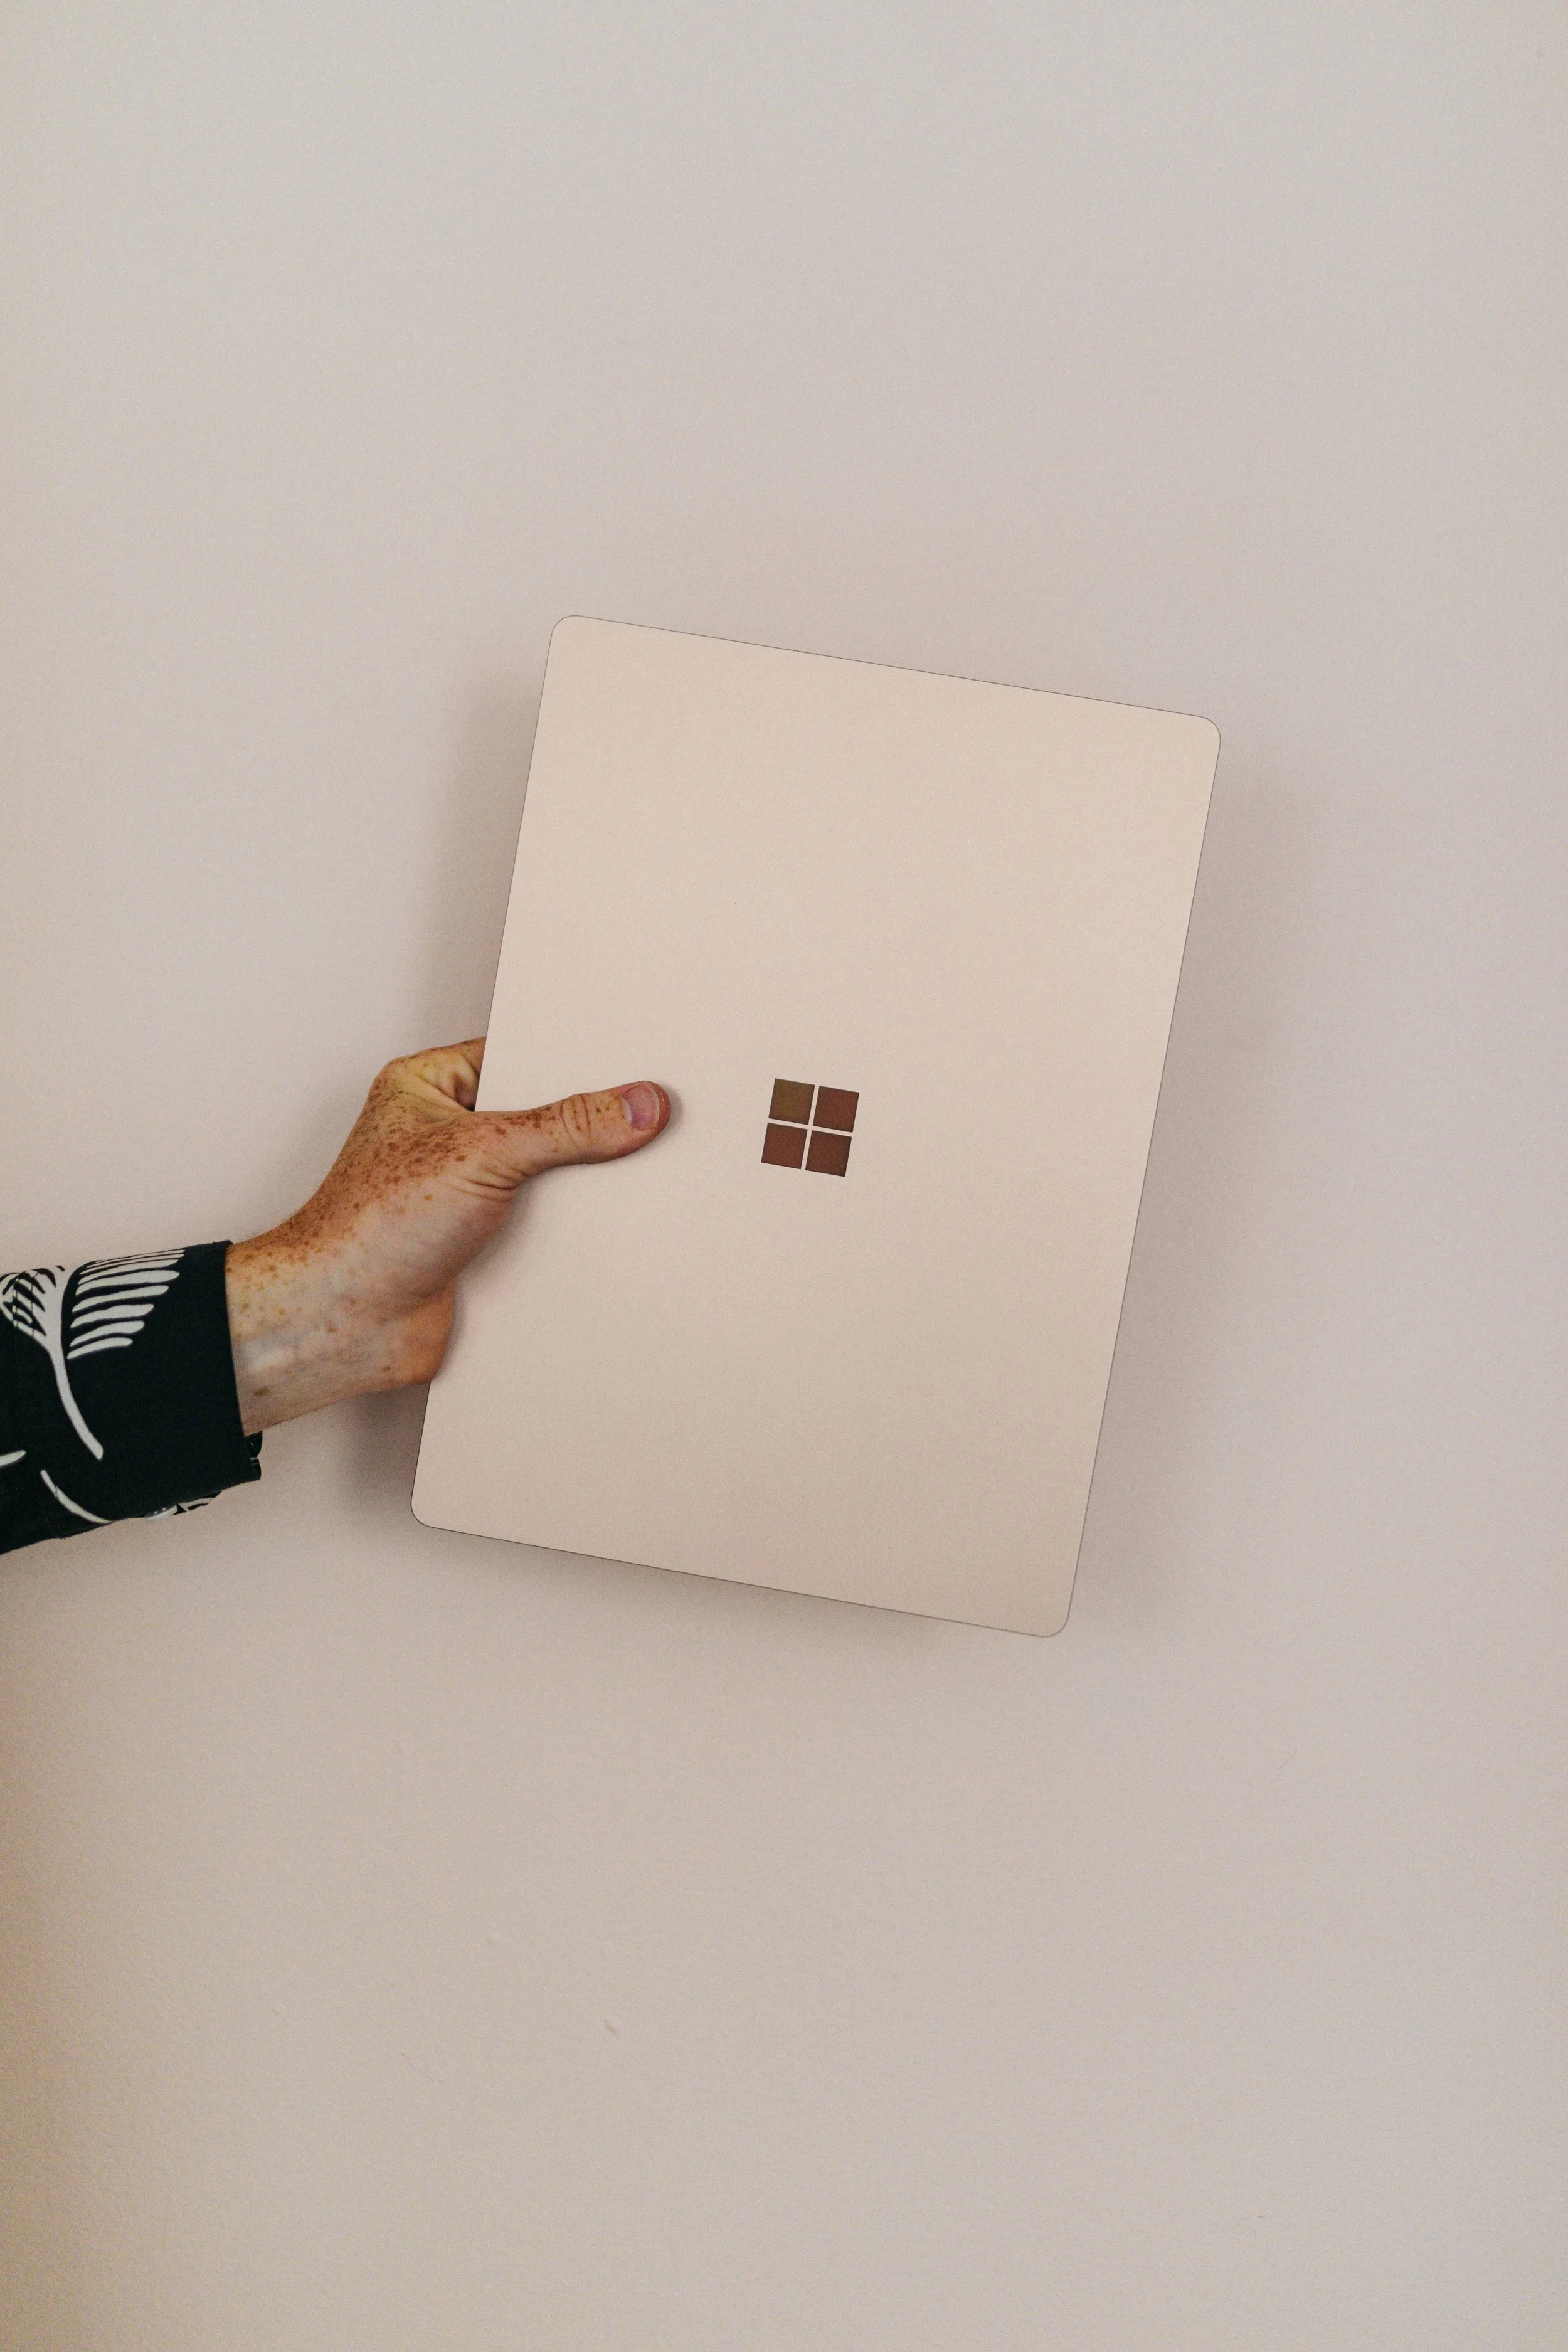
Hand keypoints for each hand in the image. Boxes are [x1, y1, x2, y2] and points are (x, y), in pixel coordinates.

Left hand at [225, 1039, 669, 1432]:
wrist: (340, 1322)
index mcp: (430, 1086)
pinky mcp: (483, 1246)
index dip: (574, 1061)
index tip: (630, 1068)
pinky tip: (593, 1235)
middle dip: (582, 1132)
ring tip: (618, 1183)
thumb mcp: (482, 1152)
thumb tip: (634, 1104)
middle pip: (541, 1119)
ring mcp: (466, 1193)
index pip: (521, 1055)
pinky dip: (567, 1238)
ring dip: (575, 1192)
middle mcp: (448, 1136)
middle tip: (637, 1124)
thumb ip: (566, 1126)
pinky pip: (544, 1229)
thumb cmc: (365, 1227)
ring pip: (546, 1178)